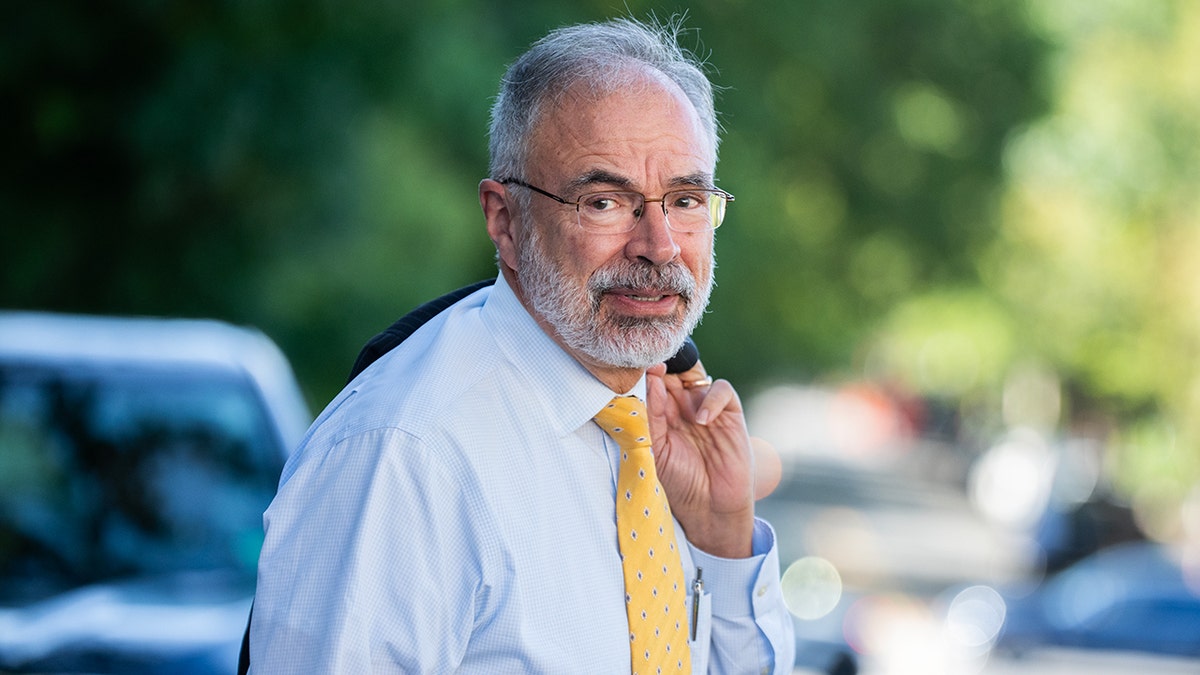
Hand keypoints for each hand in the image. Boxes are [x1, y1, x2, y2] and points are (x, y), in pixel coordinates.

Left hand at [645, 360, 756, 557]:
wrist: (709, 507)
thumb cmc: (678, 481)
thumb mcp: (655, 448)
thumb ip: (652, 416)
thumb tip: (651, 381)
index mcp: (661, 413)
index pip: (652, 381)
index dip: (645, 372)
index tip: (634, 368)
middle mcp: (682, 406)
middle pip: (673, 371)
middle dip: (664, 364)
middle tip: (653, 365)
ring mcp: (705, 407)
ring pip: (696, 373)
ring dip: (684, 373)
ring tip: (670, 385)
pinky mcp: (729, 414)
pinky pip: (721, 390)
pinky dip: (711, 399)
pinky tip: (701, 420)